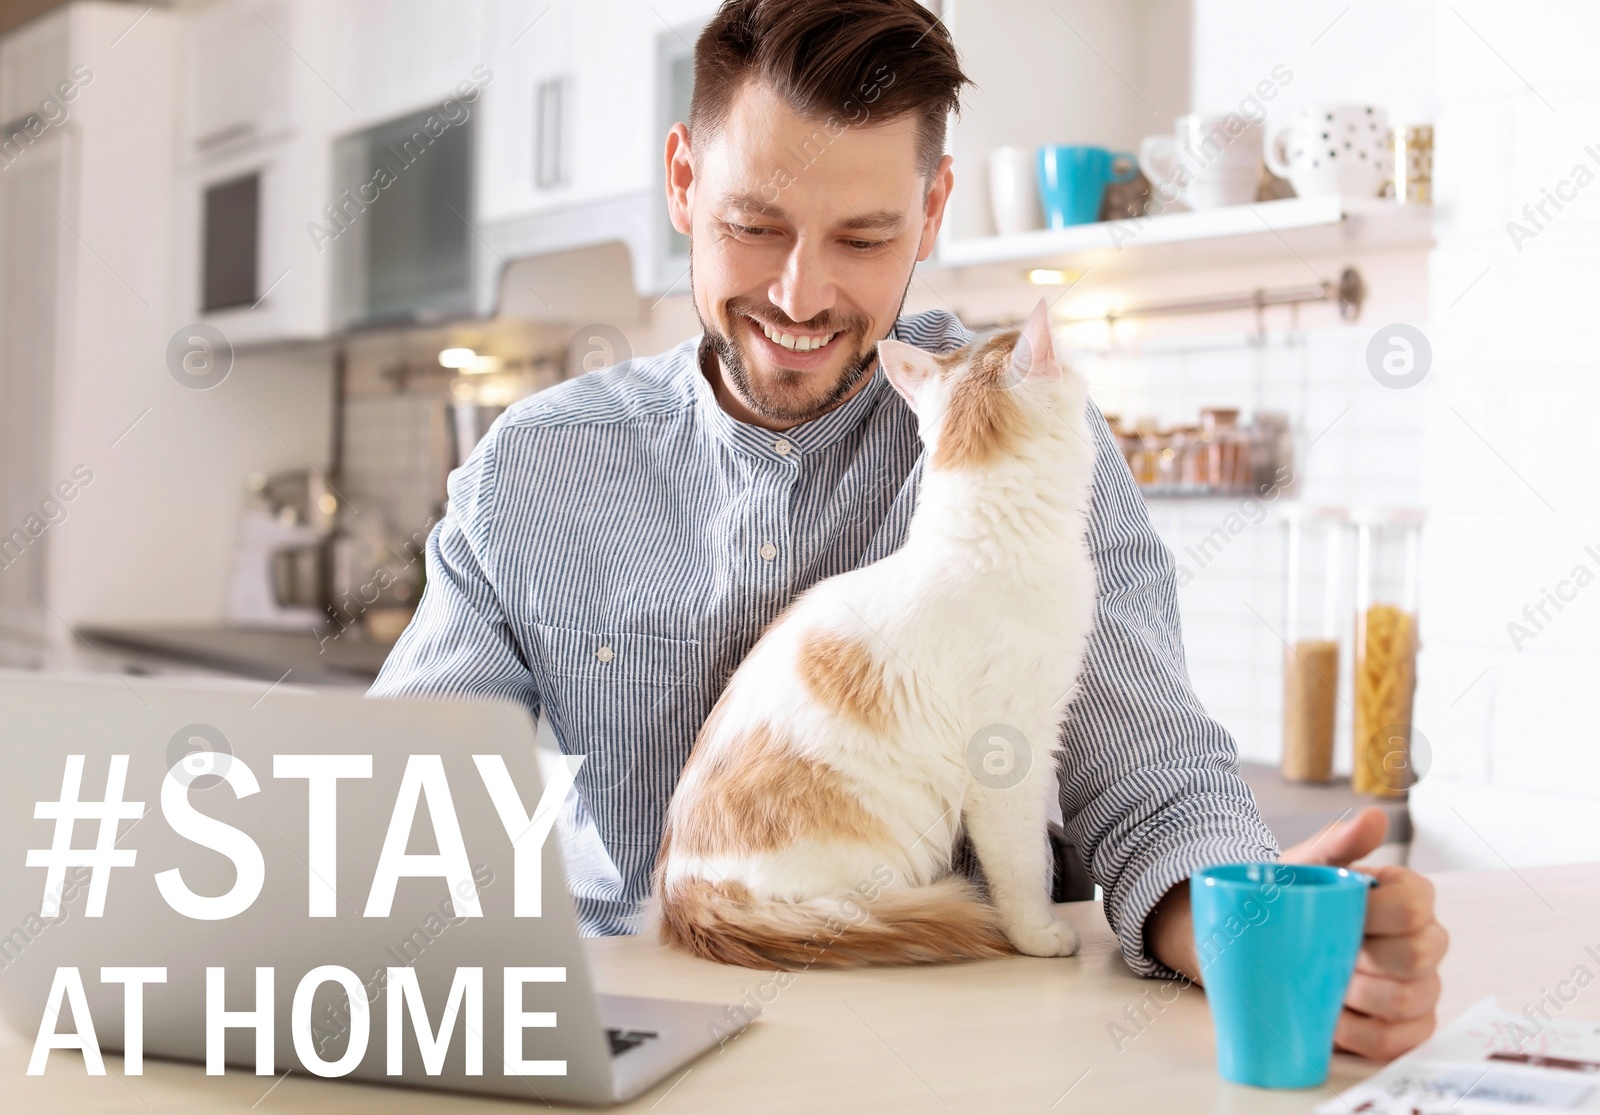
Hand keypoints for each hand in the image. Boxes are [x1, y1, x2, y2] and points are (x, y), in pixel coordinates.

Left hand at [1279, 806, 1448, 1060]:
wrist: (1268, 937)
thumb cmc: (1297, 898)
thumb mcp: (1309, 866)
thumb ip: (1341, 842)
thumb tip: (1375, 818)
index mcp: (1411, 896)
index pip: (1413, 907)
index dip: (1371, 915)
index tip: (1332, 915)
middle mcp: (1427, 941)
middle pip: (1416, 956)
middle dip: (1362, 957)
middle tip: (1323, 952)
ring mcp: (1422, 987)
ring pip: (1408, 1000)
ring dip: (1357, 996)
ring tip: (1323, 983)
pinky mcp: (1409, 1028)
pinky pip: (1397, 1041)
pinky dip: (1358, 1034)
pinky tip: (1331, 1018)